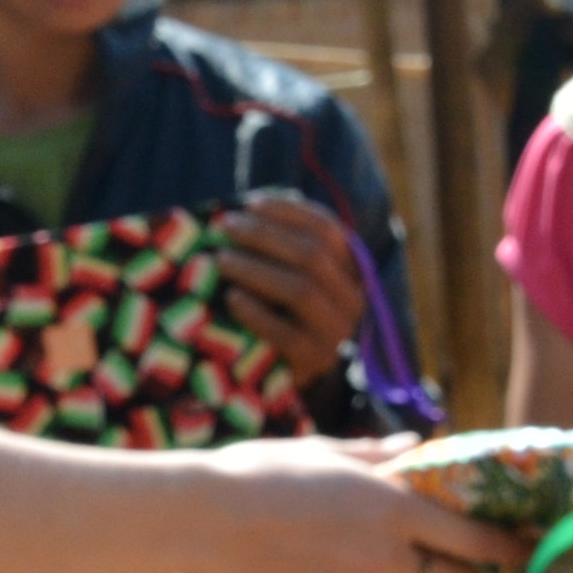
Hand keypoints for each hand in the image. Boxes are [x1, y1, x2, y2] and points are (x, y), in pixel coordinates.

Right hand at [187, 436, 517, 572]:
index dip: (506, 548)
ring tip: (417, 567)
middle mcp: (390, 557)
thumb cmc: (263, 471)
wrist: (202, 519)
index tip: (524, 548)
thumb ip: (381, 454)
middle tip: (472, 562)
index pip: (475, 539)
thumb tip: (419, 445)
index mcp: (396, 508)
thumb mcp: (328, 451)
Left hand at [219, 195, 364, 387]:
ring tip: (220, 259)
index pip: (327, 228)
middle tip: (226, 228)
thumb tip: (243, 209)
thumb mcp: (285, 270)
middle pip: (312, 255)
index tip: (250, 204)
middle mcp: (352, 298)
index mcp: (351, 268)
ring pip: (301, 290)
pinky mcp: (316, 360)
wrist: (282, 368)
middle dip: (264, 236)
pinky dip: (256, 312)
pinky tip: (231, 297)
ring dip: (256, 269)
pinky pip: (287, 333)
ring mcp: (337, 332)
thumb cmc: (277, 306)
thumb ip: (276, 242)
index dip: (289, 212)